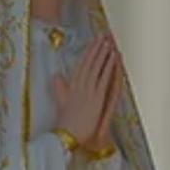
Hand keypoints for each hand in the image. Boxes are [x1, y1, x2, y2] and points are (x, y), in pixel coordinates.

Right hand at [51, 33, 118, 148]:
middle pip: (89, 62)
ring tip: (109, 41)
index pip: (81, 64)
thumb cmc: (66, 122)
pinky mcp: (96, 97)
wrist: (67, 134)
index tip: (94, 41)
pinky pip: (104, 77)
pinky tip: (113, 57)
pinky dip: (109, 66)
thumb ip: (60, 88)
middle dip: (96, 48)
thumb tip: (56, 76)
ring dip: (103, 53)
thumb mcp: (60, 102)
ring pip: (97, 66)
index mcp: (71, 85)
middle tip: (104, 35)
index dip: (88, 52)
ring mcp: (89, 90)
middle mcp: (80, 85)